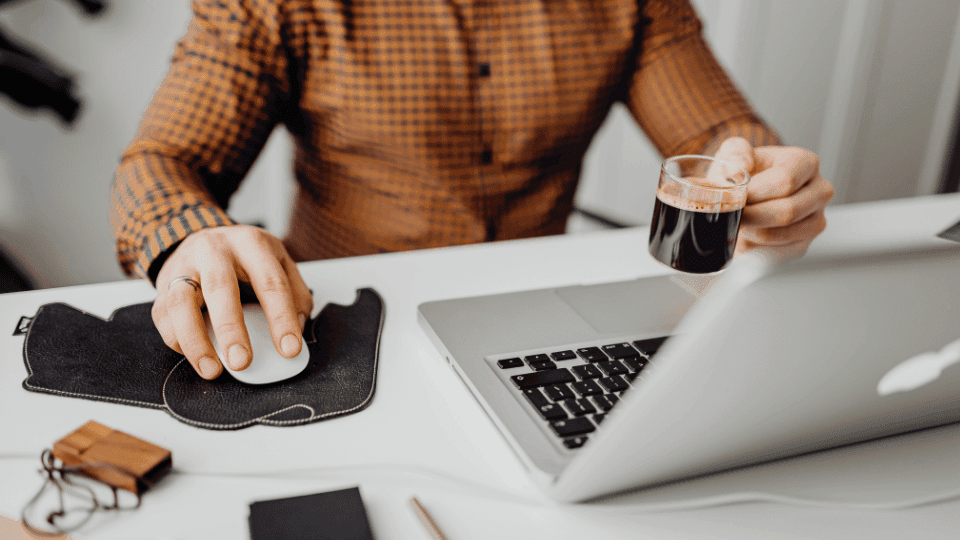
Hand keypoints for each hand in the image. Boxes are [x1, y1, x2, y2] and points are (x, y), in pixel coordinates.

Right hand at [152, 225, 313, 378]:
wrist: (202, 236)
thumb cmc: (245, 256)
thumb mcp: (279, 261)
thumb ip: (296, 293)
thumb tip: (297, 328)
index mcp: (250, 244)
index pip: (270, 282)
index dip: (281, 318)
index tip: (289, 349)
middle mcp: (214, 251)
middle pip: (220, 288)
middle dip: (231, 329)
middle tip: (242, 362)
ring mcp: (184, 266)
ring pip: (181, 302)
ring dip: (195, 341)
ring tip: (212, 369)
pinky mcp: (163, 285)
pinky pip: (164, 316)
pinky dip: (178, 341)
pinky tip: (195, 356)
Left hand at [714, 137, 834, 257]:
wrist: (747, 194)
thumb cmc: (744, 172)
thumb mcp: (734, 152)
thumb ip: (735, 153)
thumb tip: (739, 169)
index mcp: (806, 163)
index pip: (786, 181)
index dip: (756, 192)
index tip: (737, 195)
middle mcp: (819, 191)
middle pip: (787, 211)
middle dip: (752, 215)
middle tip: (732, 212)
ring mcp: (815, 221)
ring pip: (778, 235)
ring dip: (750, 231)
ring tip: (737, 221)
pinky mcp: (803, 245)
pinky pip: (775, 254)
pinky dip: (753, 247)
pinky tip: (745, 234)